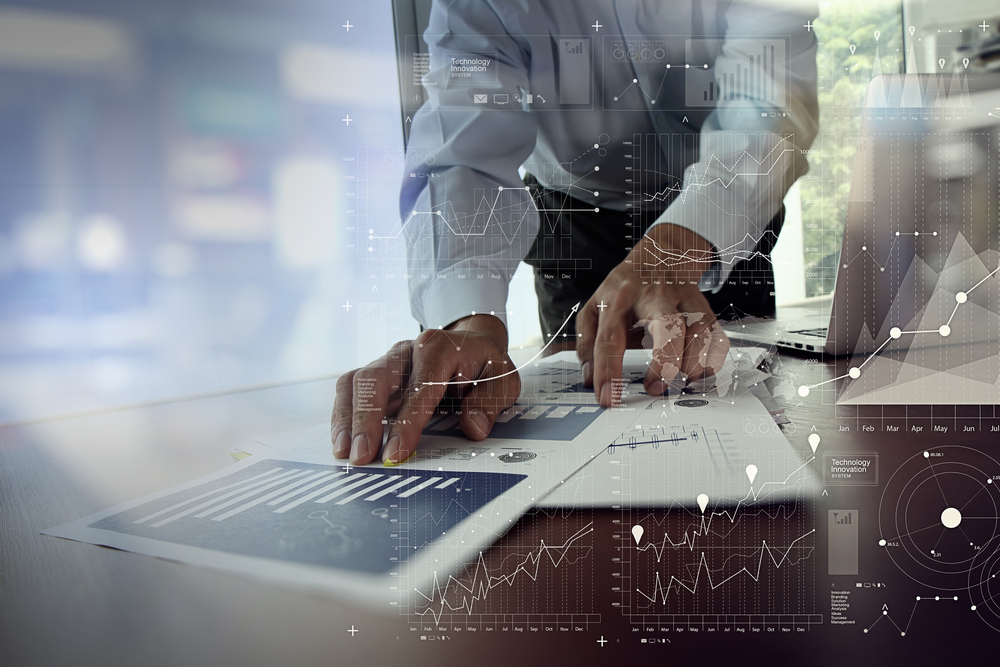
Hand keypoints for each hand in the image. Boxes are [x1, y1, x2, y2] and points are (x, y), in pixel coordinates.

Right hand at [331, 314, 519, 464]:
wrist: (471, 343)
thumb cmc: (484, 365)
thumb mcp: (503, 380)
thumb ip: (490, 402)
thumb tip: (473, 428)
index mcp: (438, 348)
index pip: (418, 387)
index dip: (405, 422)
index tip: (395, 453)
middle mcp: (406, 350)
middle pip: (375, 379)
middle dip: (365, 420)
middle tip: (361, 456)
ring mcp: (388, 361)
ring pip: (355, 382)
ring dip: (347, 419)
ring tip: (345, 453)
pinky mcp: (377, 373)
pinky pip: (350, 389)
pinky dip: (343, 415)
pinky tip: (343, 441)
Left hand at [576, 223, 729, 406]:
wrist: (661, 254)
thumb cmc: (625, 288)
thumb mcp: (594, 306)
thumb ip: (586, 343)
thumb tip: (589, 378)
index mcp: (619, 300)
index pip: (610, 339)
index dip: (607, 372)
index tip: (607, 398)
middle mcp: (653, 298)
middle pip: (668, 327)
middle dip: (665, 362)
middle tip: (654, 388)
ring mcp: (682, 301)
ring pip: (698, 331)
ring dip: (691, 364)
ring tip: (678, 383)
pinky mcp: (704, 307)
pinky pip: (716, 335)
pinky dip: (710, 359)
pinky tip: (697, 372)